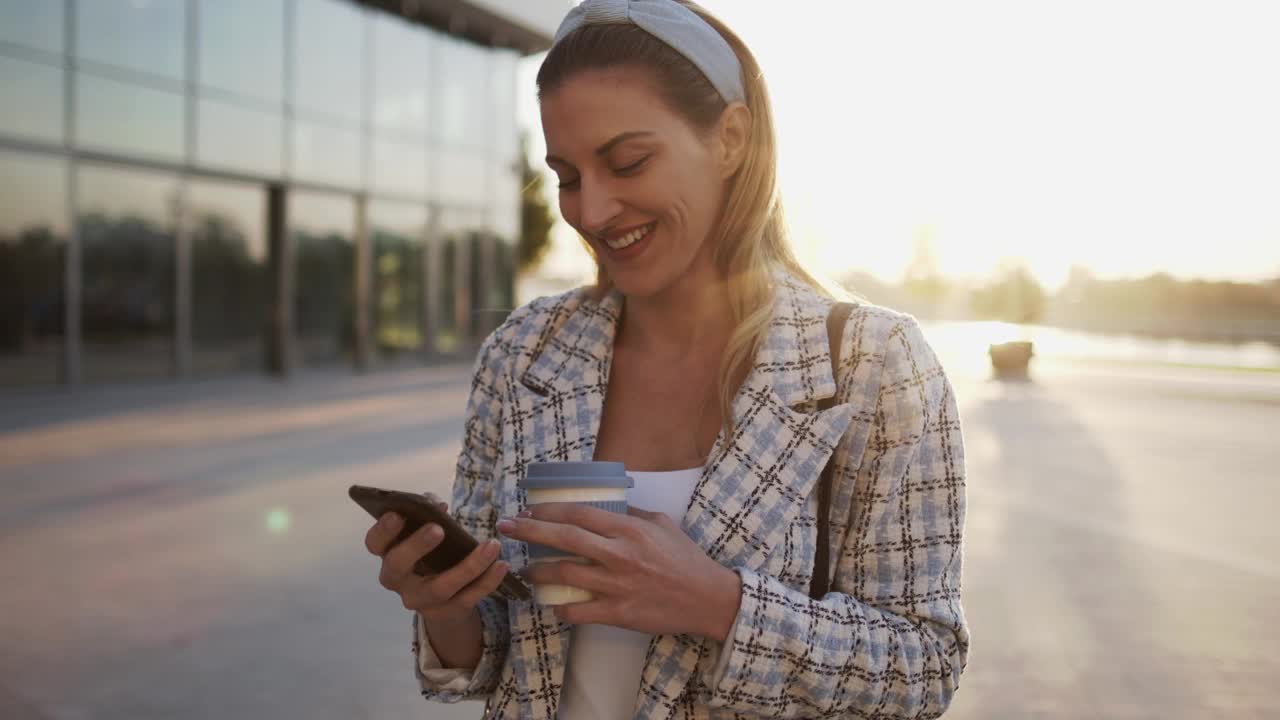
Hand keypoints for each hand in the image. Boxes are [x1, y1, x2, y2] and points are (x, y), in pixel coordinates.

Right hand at [364, 495, 509, 623]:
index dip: (383, 530)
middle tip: (438, 529)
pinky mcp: (445, 613)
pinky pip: (467, 599)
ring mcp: (420, 601)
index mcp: (389, 554)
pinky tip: (501, 565)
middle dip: (416, 546)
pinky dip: (486, 582)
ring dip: (468, 566)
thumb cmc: (433, 554)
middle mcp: (398, 581)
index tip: (397, 514)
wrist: (445, 600)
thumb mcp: (428, 534)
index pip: (375, 544)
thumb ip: (429, 516)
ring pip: (439, 588)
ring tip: (491, 546)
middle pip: (398, 566)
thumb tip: (436, 505)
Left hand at [496, 504, 741, 641]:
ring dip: (536, 571)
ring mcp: (616, 585)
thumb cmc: (686, 559)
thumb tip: (607, 505)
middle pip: (563, 538)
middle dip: (528, 531)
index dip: (548, 510)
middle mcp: (618, 554)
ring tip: (524, 569)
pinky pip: (578, 611)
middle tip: (505, 528)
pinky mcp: (618, 613)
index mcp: (628, 530)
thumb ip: (631, 515)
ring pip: (563, 575)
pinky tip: (551, 604)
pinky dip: (559, 608)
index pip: (578, 513)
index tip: (527, 509)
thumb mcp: (662, 525)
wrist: (707, 598)